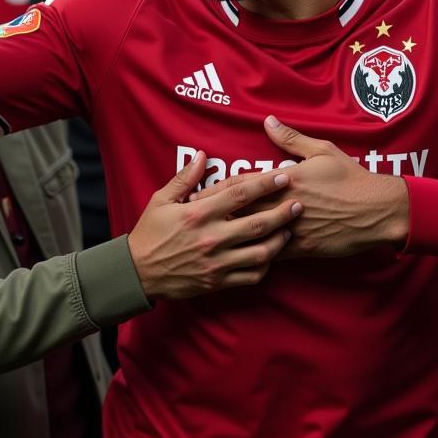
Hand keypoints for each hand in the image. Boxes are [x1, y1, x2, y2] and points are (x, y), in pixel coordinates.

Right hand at [126, 151, 300, 299]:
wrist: (138, 272)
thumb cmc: (150, 232)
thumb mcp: (161, 200)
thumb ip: (185, 178)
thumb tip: (202, 155)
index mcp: (199, 213)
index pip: (240, 194)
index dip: (265, 183)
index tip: (284, 176)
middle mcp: (211, 238)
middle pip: (258, 223)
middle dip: (283, 212)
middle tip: (299, 202)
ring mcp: (217, 262)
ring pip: (260, 252)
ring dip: (279, 240)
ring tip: (289, 229)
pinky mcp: (218, 282)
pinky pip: (250, 275)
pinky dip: (265, 266)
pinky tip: (271, 255)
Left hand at [190, 117, 409, 257]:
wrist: (377, 210)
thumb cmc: (351, 178)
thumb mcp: (322, 151)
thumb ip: (291, 139)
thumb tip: (268, 122)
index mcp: (285, 179)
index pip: (241, 185)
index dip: (216, 191)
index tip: (195, 195)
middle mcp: (284, 204)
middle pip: (240, 212)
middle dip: (214, 217)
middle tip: (190, 221)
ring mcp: (292, 228)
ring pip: (253, 235)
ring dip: (229, 238)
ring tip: (207, 242)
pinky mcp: (303, 248)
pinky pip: (274, 254)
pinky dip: (256, 256)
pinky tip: (239, 260)